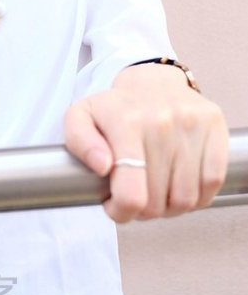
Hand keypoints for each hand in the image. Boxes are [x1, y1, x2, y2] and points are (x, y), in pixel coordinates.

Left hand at [63, 63, 228, 222]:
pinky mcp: (214, 126)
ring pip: (186, 198)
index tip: (114, 207)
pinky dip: (197, 196)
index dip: (122, 211)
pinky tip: (178, 186)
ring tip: (154, 192)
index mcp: (126, 121)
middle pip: (157, 201)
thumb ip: (79, 142)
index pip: (131, 192)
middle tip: (133, 196)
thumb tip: (101, 165)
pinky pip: (212, 182)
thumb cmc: (113, 109)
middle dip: (142, 209)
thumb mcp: (79, 117)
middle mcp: (162, 121)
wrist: (151, 82)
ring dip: (169, 206)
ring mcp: (192, 123)